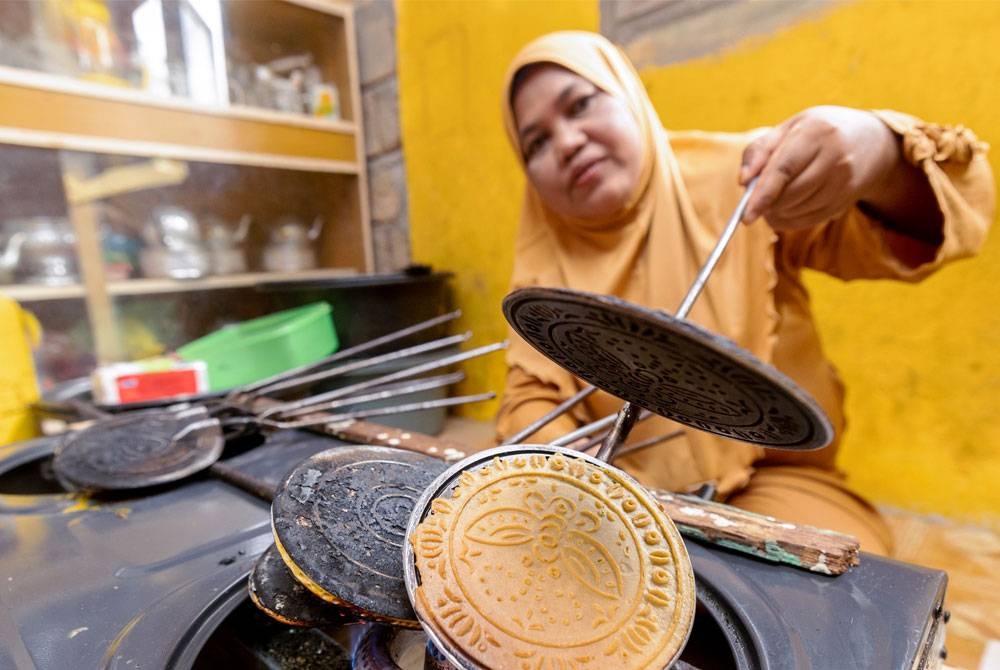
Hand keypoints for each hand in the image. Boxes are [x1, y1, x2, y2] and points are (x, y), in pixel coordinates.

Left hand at [739, 106, 898, 229]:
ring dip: (778, 213)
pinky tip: (790, 207)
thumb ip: (760, 150)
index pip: (784, 169)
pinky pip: (811, 220)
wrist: (871, 141)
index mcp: (816, 132)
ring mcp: (845, 181)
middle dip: (768, 204)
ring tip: (775, 200)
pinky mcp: (848, 200)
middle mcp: (835, 157)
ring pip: (800, 210)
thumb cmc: (817, 133)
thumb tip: (743, 181)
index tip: (745, 216)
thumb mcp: (789, 128)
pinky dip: (792, 220)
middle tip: (755, 203)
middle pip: (791, 194)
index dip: (762, 195)